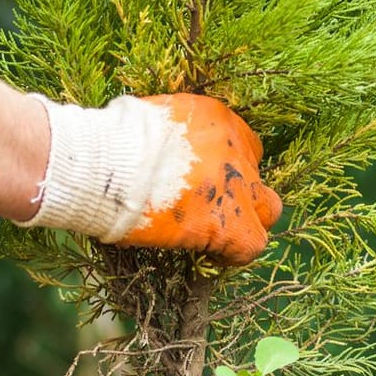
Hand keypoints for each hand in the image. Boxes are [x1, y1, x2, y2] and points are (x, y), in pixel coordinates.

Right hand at [26, 93, 283, 265]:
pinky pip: (251, 245)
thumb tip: (155, 149)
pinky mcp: (228, 224)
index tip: (206, 184)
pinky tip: (210, 256)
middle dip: (243, 195)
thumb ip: (168, 135)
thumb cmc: (111, 142)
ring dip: (246, 224)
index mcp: (217, 120)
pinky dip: (234, 254)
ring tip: (218, 238)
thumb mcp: (150, 120)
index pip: (243, 145)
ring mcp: (236, 188)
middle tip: (214, 210)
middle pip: (259, 177)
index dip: (228, 169)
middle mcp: (235, 151)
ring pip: (268, 211)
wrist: (107, 165)